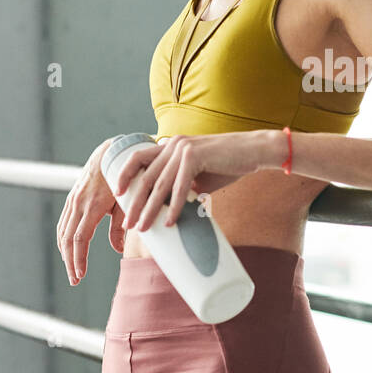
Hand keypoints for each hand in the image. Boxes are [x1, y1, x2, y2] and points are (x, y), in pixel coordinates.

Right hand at [56, 138, 127, 285]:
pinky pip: (63, 223)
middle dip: (70, 262)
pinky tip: (68, 252)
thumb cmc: (124, 179)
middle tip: (75, 281)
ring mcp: (73, 201)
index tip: (81, 275)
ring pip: (63, 232)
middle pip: (68, 239)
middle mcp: (79, 204)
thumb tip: (119, 250)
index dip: (79, 259)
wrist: (109, 153)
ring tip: (72, 271)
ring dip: (65, 254)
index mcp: (93, 206)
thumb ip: (121, 227)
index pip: (80, 238)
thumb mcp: (127, 202)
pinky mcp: (72, 199)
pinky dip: (63, 240)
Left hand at [116, 130, 282, 231]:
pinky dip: (174, 207)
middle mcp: (173, 144)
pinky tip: (169, 222)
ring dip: (150, 209)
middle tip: (129, 223)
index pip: (139, 157)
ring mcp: (183, 149)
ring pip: (160, 184)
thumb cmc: (228, 164)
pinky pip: (180, 187)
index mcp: (170, 145)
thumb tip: (168, 209)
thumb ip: (181, 185)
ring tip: (143, 228)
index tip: (117, 193)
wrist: (254, 151)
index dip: (125, 175)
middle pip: (146, 176)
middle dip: (135, 203)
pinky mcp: (195, 156)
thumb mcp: (198, 174)